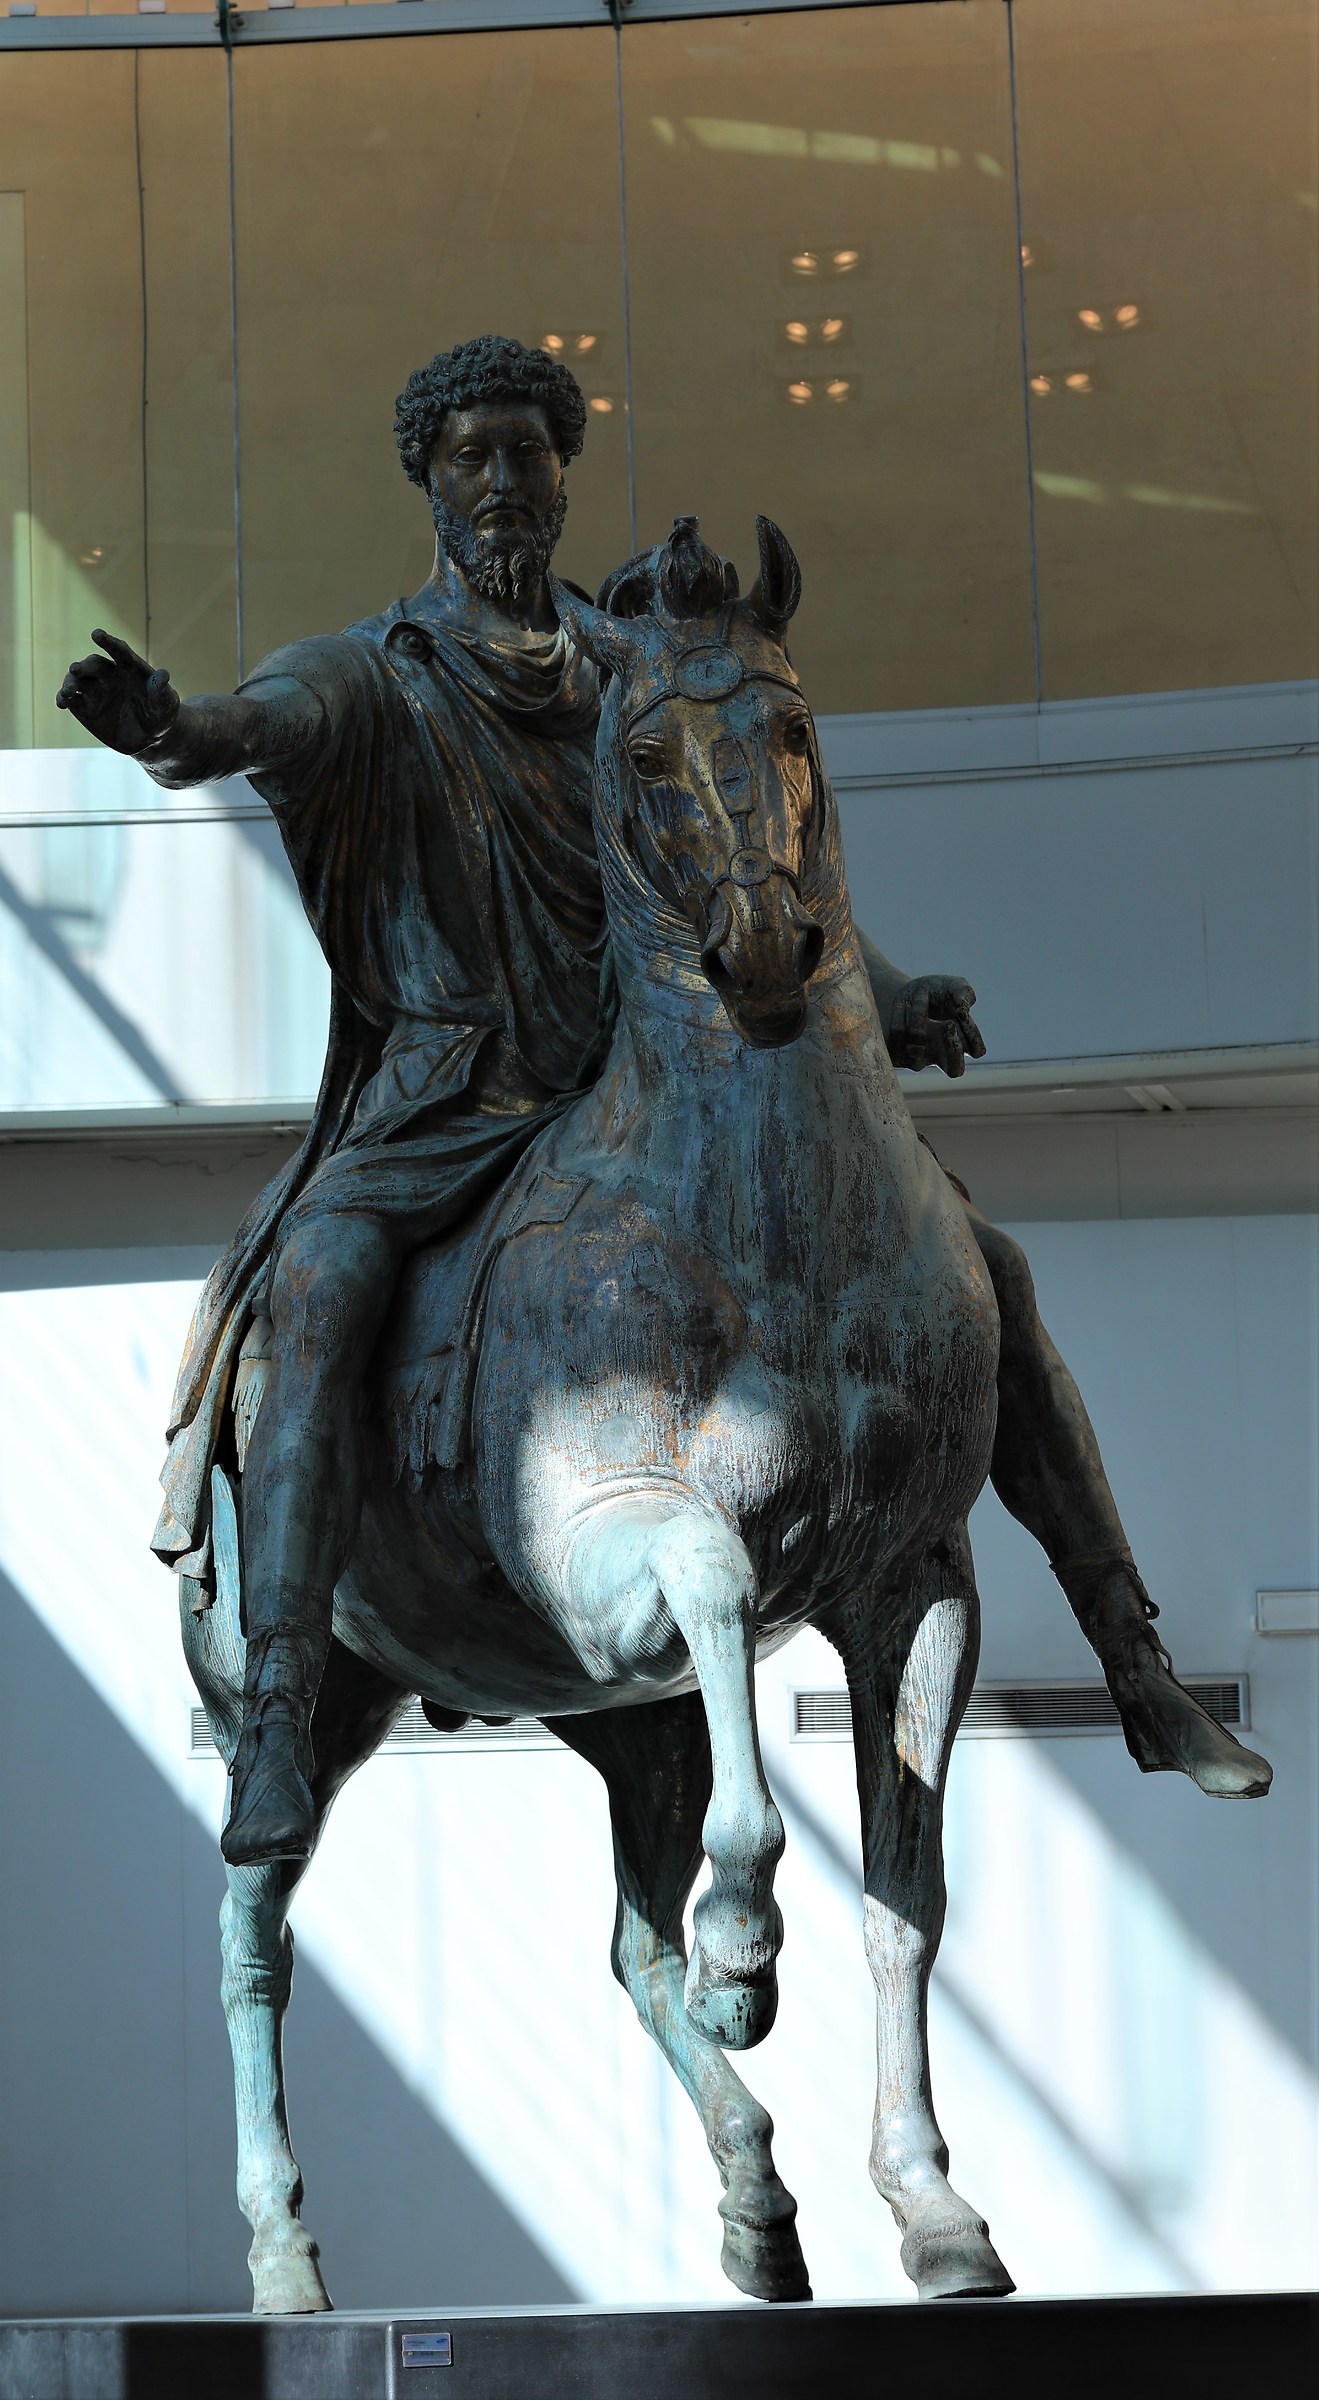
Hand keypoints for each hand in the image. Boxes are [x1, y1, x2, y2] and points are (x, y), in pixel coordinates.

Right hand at [55, 629, 178, 754]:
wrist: (150, 739)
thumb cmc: (161, 715)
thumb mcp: (167, 705)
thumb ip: (162, 691)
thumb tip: (163, 674)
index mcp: (129, 668)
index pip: (118, 651)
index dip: (108, 642)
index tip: (96, 635)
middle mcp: (109, 675)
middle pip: (93, 665)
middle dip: (84, 666)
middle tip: (76, 669)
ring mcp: (95, 691)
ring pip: (77, 680)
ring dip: (70, 683)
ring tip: (68, 692)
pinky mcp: (85, 709)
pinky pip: (71, 700)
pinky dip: (64, 699)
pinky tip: (62, 702)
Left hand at [888, 976, 985, 1077]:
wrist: (904, 993)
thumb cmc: (936, 991)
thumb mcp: (952, 985)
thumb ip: (963, 992)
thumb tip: (964, 1009)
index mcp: (962, 1040)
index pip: (976, 1051)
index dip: (973, 1036)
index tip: (960, 1014)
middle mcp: (941, 1055)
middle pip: (956, 1070)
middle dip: (953, 1048)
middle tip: (947, 1024)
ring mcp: (919, 1059)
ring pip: (919, 1048)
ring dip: (919, 1015)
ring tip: (919, 993)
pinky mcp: (898, 1057)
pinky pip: (898, 1041)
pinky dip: (899, 1016)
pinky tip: (902, 1002)